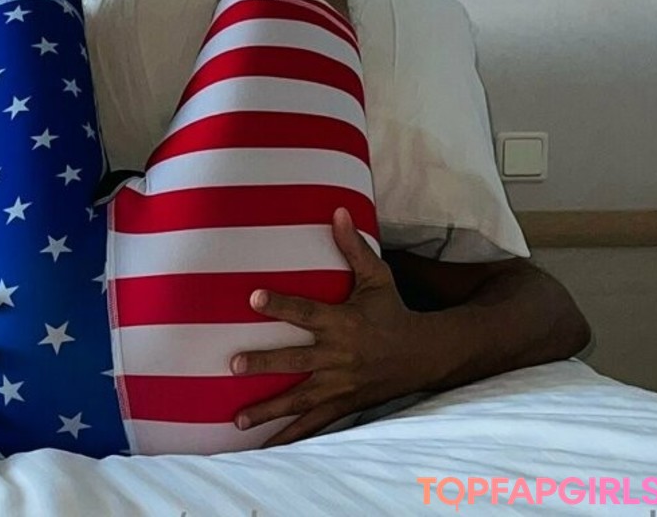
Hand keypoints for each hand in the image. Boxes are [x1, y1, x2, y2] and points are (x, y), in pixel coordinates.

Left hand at [230, 207, 427, 445]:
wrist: (422, 355)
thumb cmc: (393, 310)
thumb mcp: (377, 277)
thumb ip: (354, 246)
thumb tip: (337, 209)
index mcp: (344, 323)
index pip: (307, 312)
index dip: (280, 304)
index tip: (253, 297)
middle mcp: (339, 357)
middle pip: (296, 360)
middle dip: (265, 363)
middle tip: (233, 364)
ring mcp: (340, 385)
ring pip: (300, 399)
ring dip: (269, 409)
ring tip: (238, 419)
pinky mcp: (343, 405)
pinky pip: (314, 424)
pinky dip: (291, 437)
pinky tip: (267, 447)